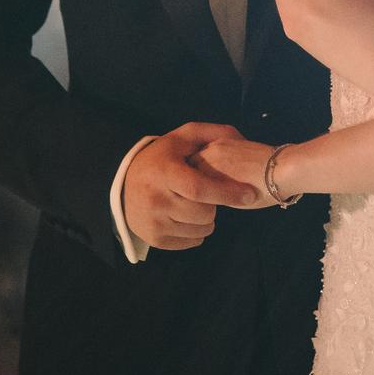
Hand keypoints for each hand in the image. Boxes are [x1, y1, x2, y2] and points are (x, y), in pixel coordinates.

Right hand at [122, 122, 266, 250]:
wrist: (123, 186)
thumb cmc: (161, 159)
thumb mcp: (181, 137)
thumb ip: (211, 133)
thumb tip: (241, 139)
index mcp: (165, 172)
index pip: (200, 188)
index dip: (227, 193)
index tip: (249, 194)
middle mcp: (156, 199)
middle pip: (204, 213)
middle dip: (216, 204)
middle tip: (209, 194)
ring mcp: (154, 222)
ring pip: (201, 229)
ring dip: (208, 219)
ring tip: (198, 204)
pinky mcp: (155, 239)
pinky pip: (192, 242)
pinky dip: (197, 231)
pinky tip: (188, 217)